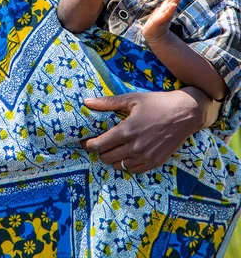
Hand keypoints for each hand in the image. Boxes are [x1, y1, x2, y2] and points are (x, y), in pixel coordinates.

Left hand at [80, 88, 213, 172]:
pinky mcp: (155, 162)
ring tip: (112, 150)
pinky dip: (127, 164)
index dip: (89, 145)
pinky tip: (126, 155)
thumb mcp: (131, 99)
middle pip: (107, 158)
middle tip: (99, 145)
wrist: (184, 113)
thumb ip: (107, 102)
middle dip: (99, 152)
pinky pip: (134, 170)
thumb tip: (86, 102)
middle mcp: (134, 147)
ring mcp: (145, 157)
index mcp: (126, 131)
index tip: (84, 142)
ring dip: (112, 159)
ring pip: (119, 166)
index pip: (100, 145)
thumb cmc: (157, 103)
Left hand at [143, 0, 183, 42]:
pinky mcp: (162, 20)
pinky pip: (167, 14)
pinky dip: (170, 9)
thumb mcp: (162, 9)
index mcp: (168, 5)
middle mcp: (169, 9)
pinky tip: (173, 4)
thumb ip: (167, 1)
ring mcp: (166, 14)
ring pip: (173, 3)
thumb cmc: (158, 21)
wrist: (154, 35)